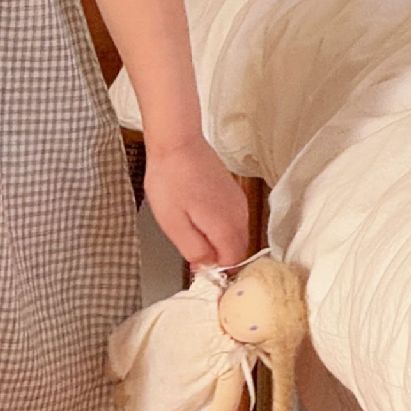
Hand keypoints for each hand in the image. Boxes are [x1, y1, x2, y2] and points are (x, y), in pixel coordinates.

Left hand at [142, 134, 250, 273]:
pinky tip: (196, 214)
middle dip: (216, 255)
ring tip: (189, 227)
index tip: (195, 263)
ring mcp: (238, 201)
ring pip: (234, 233)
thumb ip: (194, 250)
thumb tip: (207, 268)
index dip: (214, 268)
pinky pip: (231, 218)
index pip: (233, 262)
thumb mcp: (173, 224)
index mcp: (227, 227)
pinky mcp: (232, 191)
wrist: (176, 142)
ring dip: (216, 239)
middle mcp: (240, 215)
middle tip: (189, 247)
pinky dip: (217, 224)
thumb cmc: (170, 180)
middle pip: (237, 249)